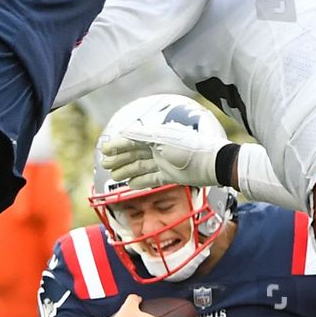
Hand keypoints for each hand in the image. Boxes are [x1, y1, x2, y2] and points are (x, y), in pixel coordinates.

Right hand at [100, 124, 223, 188]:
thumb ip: (142, 136)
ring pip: (141, 166)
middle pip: (134, 154)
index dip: (117, 145)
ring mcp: (164, 163)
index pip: (132, 140)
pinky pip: (151, 179)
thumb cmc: (188, 149)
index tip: (104, 150)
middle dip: (119, 158)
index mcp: (156, 137)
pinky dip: (141, 181)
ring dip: (127, 170)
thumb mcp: (162, 139)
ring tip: (114, 176)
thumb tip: (123, 131)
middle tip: (105, 164)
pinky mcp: (170, 176)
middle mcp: (158, 149)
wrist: (211, 164)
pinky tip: (130, 184)